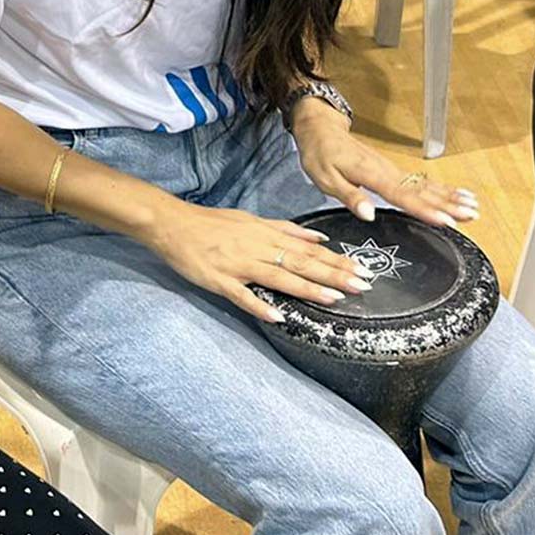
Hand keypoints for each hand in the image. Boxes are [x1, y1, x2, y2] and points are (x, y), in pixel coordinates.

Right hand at [144, 198, 377, 323]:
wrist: (171, 223)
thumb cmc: (211, 223)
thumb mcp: (251, 219)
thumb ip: (284, 230)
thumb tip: (318, 239)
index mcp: (264, 233)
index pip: (308, 249)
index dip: (337, 261)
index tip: (363, 269)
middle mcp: (256, 247)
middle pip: (300, 262)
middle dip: (333, 274)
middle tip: (363, 285)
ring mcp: (237, 264)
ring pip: (278, 276)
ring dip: (307, 287)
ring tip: (334, 298)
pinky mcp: (218, 279)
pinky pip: (241, 295)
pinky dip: (259, 304)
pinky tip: (278, 315)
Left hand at [289, 97, 479, 228]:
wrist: (321, 129)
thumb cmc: (320, 154)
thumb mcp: (325, 178)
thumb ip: (349, 196)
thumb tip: (369, 214)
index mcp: (370, 174)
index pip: (401, 195)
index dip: (424, 209)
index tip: (445, 220)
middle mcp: (386, 171)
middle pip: (421, 191)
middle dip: (448, 204)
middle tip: (471, 216)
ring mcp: (392, 169)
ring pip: (426, 185)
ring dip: (450, 197)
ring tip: (473, 208)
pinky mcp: (393, 170)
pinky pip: (421, 181)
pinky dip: (441, 188)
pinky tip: (457, 195)